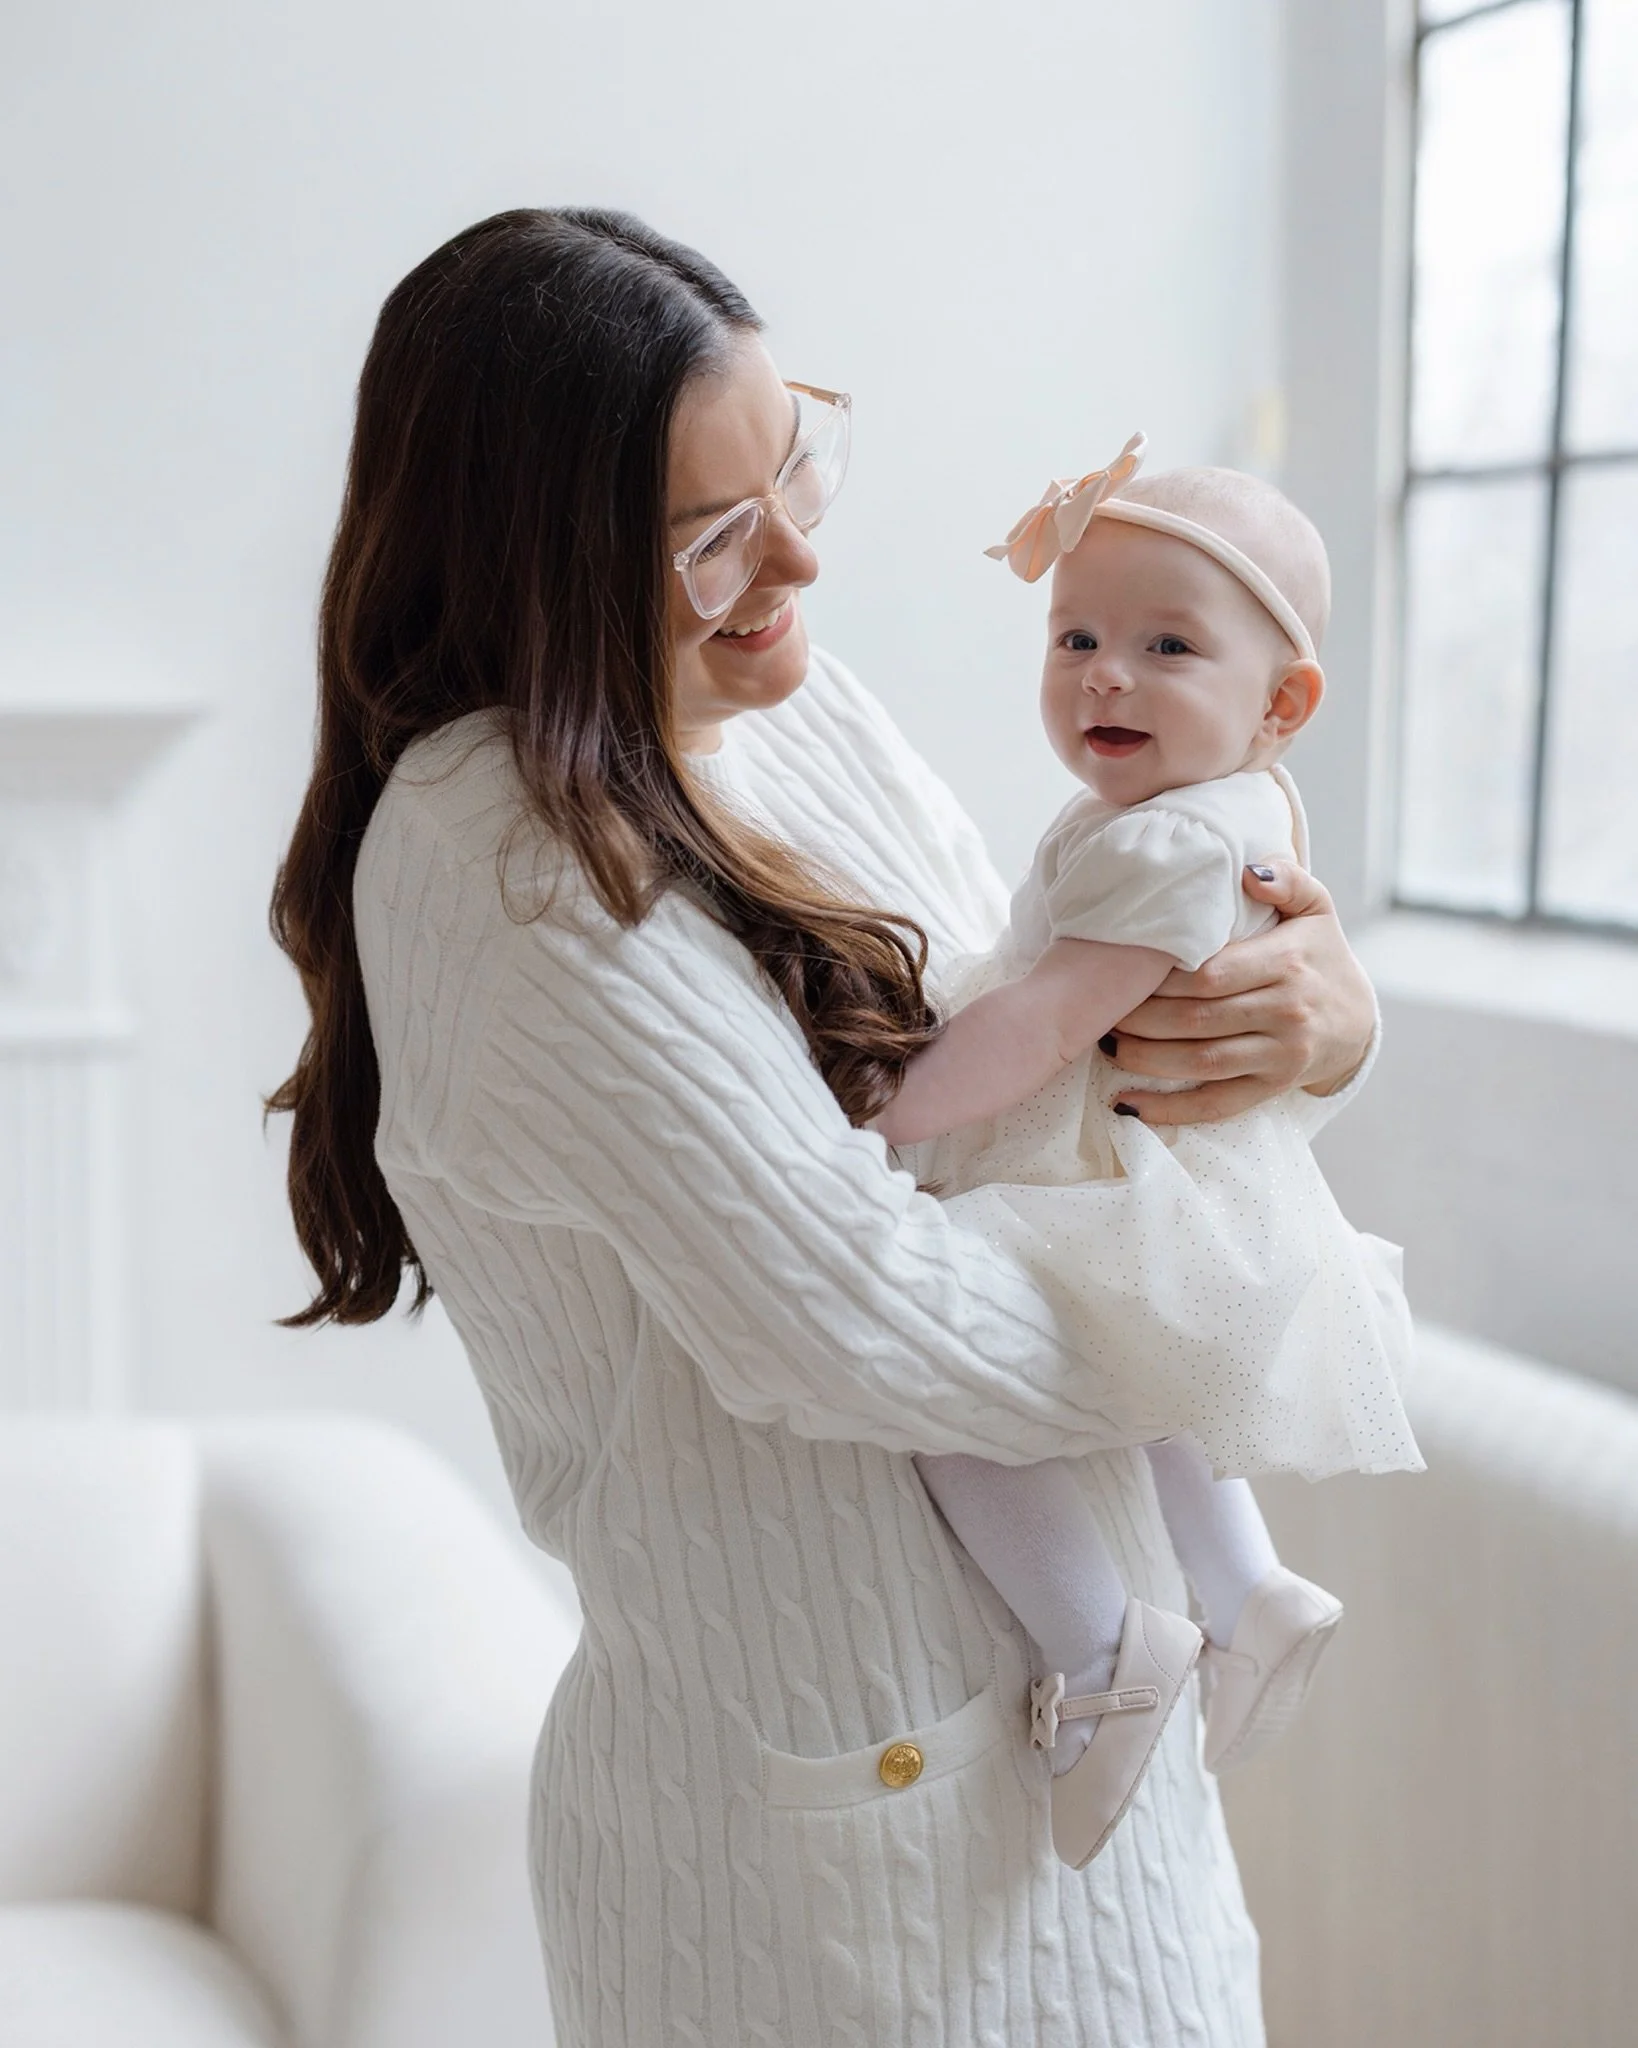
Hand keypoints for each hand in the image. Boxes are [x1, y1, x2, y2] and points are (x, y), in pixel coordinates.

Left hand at [1104, 862, 1376, 1125]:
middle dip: (1140, 1018)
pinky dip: (1170, 1110)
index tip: (1122, 972)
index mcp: (1288, 962)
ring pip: (1201, 1062)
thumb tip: (1249, 872)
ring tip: (1106, 1045)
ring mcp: (1281, 1055)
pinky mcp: (1273, 1087)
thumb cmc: (1320, 954)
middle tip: (1101, 1009)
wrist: (1358, 1019)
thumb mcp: (1316, 908)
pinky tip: (1127, 1105)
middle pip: (1196, 1019)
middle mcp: (1287, 1011)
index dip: (1159, 978)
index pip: (1209, 973)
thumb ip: (1288, 880)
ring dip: (1145, 1059)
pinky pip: (1216, 1105)